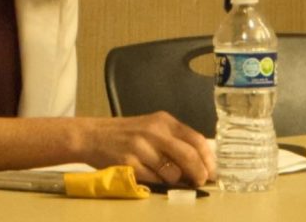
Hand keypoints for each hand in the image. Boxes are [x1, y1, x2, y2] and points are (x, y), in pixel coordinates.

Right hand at [80, 112, 215, 186]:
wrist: (92, 135)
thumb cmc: (126, 134)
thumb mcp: (152, 128)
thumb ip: (174, 140)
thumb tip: (201, 163)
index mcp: (164, 121)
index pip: (196, 139)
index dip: (208, 159)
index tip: (213, 172)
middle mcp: (154, 131)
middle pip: (188, 156)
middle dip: (199, 173)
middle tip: (201, 182)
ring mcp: (140, 147)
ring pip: (172, 172)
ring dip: (176, 181)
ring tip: (170, 179)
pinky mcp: (128, 163)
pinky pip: (153, 180)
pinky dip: (157, 184)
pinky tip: (152, 178)